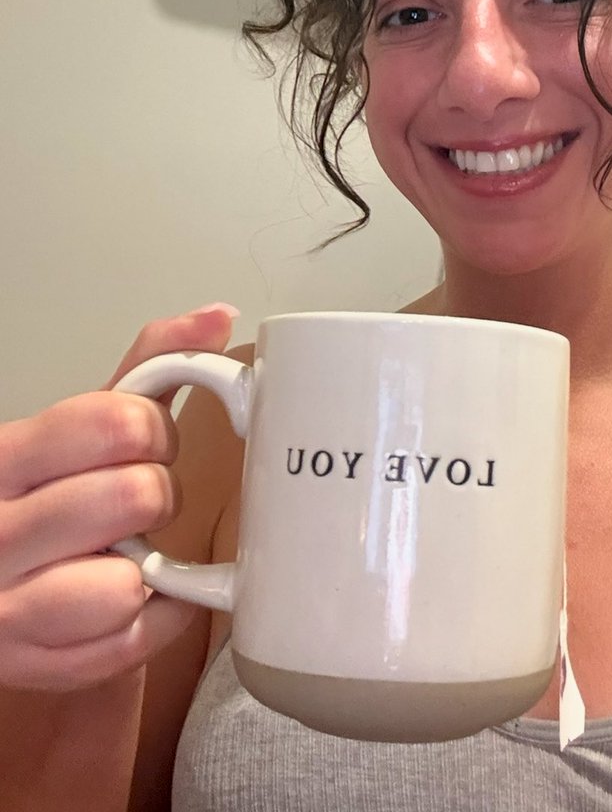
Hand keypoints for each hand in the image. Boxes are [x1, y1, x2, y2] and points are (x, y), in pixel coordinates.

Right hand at [0, 305, 237, 690]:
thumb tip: (218, 316)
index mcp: (6, 457)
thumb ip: (149, 366)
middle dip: (156, 495)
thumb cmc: (59, 495)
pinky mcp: (35, 667)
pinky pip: (132, 642)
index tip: (144, 441)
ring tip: (129, 555)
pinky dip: (154, 621)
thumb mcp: (86, 426)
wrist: (14, 591)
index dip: (152, 431)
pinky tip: (137, 598)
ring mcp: (8, 608)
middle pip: (134, 497)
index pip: (115, 423)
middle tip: (139, 502)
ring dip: (149, 568)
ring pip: (128, 583)